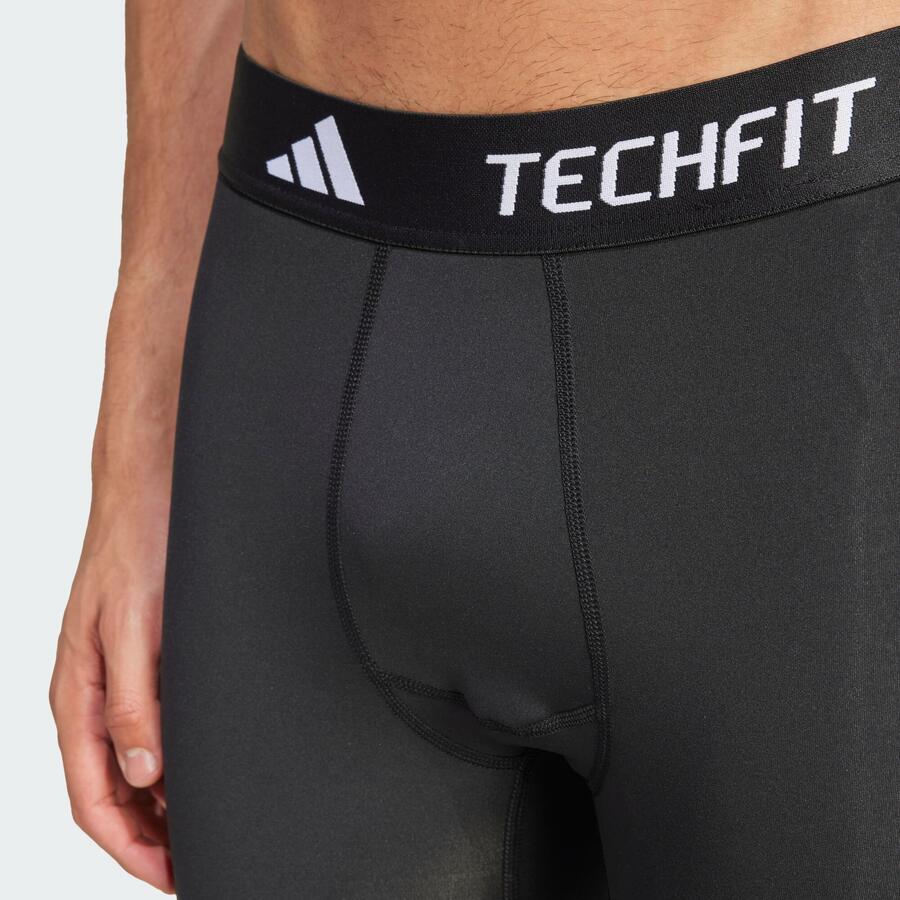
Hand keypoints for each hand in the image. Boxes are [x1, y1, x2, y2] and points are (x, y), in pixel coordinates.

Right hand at [50, 481, 173, 892]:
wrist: (149, 494)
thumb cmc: (135, 550)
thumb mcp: (133, 627)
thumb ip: (133, 701)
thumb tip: (141, 772)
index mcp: (78, 695)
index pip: (93, 798)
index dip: (131, 847)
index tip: (171, 875)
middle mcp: (92, 697)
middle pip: (110, 793)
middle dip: (147, 838)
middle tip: (193, 863)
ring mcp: (113, 683)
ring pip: (128, 768)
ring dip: (159, 807)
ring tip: (199, 831)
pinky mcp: (138, 665)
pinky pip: (144, 734)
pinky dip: (167, 766)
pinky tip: (195, 773)